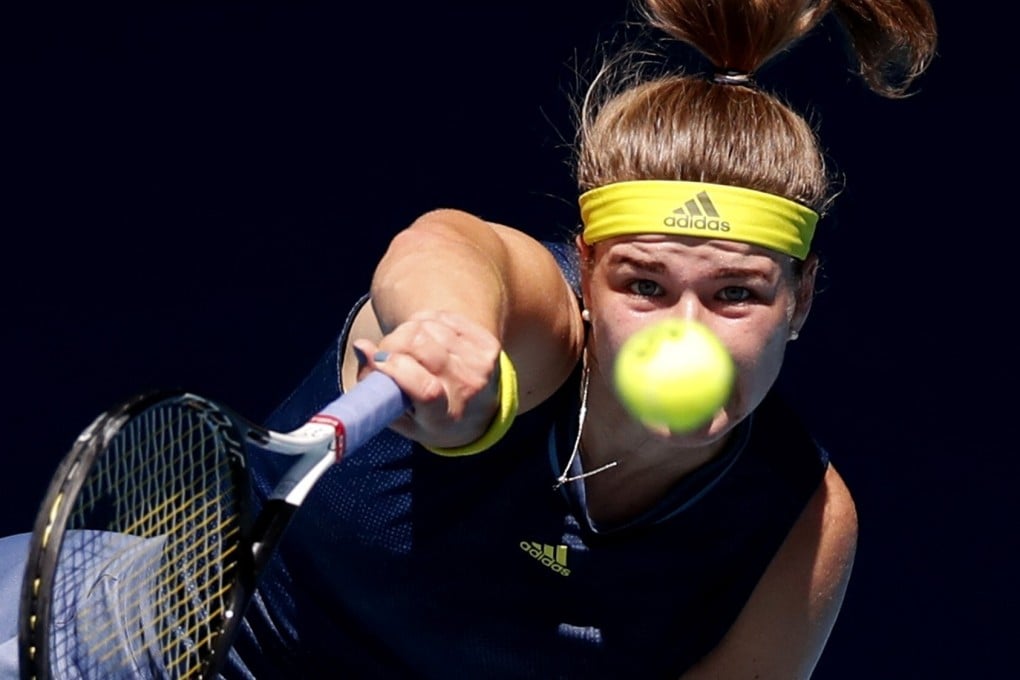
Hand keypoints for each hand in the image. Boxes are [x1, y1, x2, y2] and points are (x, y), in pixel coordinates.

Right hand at [351, 310, 501, 448]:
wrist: (479, 416)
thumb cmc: (429, 419)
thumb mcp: (400, 418)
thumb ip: (376, 389)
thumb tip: (361, 346)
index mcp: (445, 416)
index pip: (426, 388)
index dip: (397, 368)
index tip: (378, 361)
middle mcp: (468, 390)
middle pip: (424, 347)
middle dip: (394, 342)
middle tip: (386, 352)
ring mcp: (482, 365)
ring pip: (430, 327)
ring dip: (408, 331)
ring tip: (406, 347)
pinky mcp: (489, 346)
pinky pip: (445, 317)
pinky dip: (426, 321)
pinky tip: (424, 336)